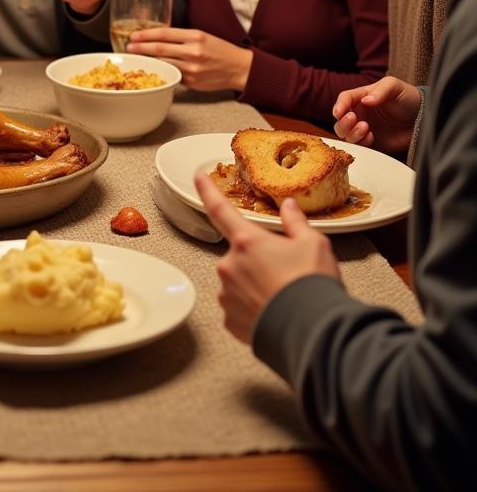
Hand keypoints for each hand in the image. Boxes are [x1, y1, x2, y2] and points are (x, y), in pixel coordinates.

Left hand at [127, 27, 251, 91]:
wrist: (239, 68)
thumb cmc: (219, 50)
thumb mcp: (203, 36)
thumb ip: (182, 37)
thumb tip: (157, 38)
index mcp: (195, 36)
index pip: (164, 33)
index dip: (146, 34)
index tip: (134, 36)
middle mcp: (193, 51)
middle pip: (160, 49)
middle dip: (141, 48)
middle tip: (128, 47)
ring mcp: (192, 68)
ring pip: (164, 63)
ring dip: (148, 61)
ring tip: (137, 58)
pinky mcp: (191, 82)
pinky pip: (172, 75)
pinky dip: (161, 71)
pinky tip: (153, 69)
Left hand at [194, 172, 340, 342]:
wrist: (314, 334)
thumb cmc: (311, 286)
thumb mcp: (313, 244)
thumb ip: (295, 222)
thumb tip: (288, 206)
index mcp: (247, 241)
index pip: (220, 209)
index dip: (208, 191)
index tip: (198, 177)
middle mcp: (230, 265)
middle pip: (240, 254)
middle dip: (257, 260)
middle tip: (285, 273)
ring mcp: (227, 294)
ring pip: (238, 282)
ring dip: (254, 286)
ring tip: (283, 297)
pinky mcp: (230, 320)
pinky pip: (238, 308)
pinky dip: (253, 309)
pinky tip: (274, 312)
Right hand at [332, 76, 420, 154]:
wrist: (425, 117)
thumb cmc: (408, 97)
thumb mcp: (394, 86)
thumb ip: (380, 91)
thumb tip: (365, 101)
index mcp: (361, 98)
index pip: (344, 100)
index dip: (339, 105)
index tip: (339, 112)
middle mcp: (360, 114)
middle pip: (340, 120)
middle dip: (343, 122)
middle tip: (353, 119)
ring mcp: (365, 129)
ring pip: (346, 135)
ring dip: (351, 133)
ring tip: (365, 127)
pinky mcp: (373, 143)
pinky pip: (359, 146)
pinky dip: (361, 143)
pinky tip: (371, 137)